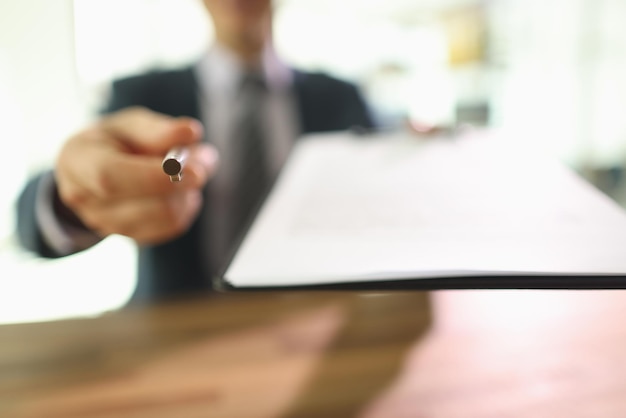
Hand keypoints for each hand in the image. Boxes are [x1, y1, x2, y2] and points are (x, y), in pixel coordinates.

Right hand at [55, 107, 217, 244]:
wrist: (97, 169)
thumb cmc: (115, 141)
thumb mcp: (131, 124)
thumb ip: (159, 129)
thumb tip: (191, 133)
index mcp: (78, 162)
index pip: (112, 178)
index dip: (156, 177)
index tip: (195, 171)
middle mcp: (87, 200)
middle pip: (147, 205)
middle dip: (184, 183)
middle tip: (203, 156)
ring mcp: (107, 224)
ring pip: (167, 217)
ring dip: (189, 191)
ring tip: (190, 168)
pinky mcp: (132, 237)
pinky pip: (174, 226)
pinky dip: (186, 204)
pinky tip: (180, 188)